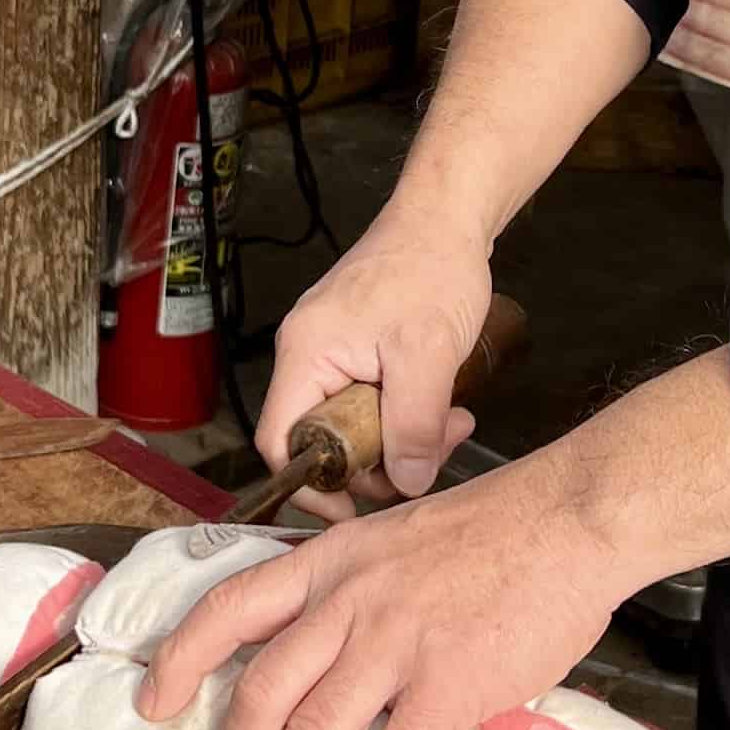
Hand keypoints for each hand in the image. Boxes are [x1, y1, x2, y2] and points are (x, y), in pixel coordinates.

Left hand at [138, 447, 635, 729]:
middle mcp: (345, 602)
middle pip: (260, 696)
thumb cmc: (497, 531)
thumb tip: (345, 667)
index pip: (228, 608)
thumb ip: (360, 598)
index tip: (155, 702)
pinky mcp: (445, 684)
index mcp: (328, 562)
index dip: (181, 660)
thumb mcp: (397, 543)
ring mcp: (393, 642)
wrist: (570, 518)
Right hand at [252, 212, 492, 507]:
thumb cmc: (430, 267)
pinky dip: (406, 415)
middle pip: (321, 441)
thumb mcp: (428, 354)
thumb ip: (413, 424)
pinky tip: (443, 406)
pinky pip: (370, 403)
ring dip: (401, 438)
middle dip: (376, 461)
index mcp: (305, 355)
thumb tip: (406, 480)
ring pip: (353, 426)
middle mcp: (308, 356)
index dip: (311, 485)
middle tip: (425, 459)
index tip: (353, 510)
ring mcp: (333, 353)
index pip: (280, 441)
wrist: (447, 218)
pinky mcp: (359, 352)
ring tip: (450, 423)